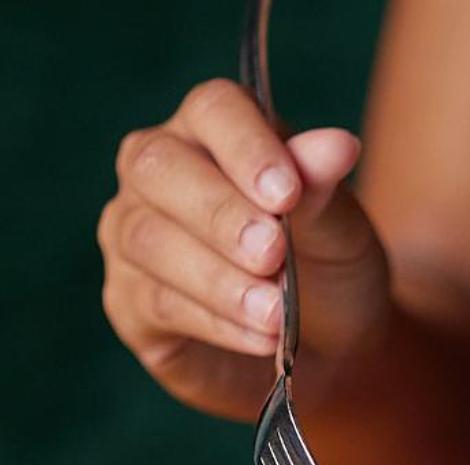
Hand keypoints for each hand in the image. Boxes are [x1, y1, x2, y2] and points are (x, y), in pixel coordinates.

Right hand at [98, 79, 389, 420]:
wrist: (327, 350)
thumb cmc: (327, 270)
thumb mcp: (340, 231)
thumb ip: (324, 189)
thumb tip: (338, 144)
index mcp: (213, 132)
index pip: (213, 110)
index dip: (246, 146)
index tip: (287, 193)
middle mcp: (158, 173)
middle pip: (159, 167)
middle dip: (218, 213)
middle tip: (273, 253)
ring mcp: (134, 234)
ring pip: (149, 240)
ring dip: (219, 279)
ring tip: (276, 313)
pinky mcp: (129, 302)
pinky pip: (156, 303)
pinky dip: (215, 321)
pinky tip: (261, 338)